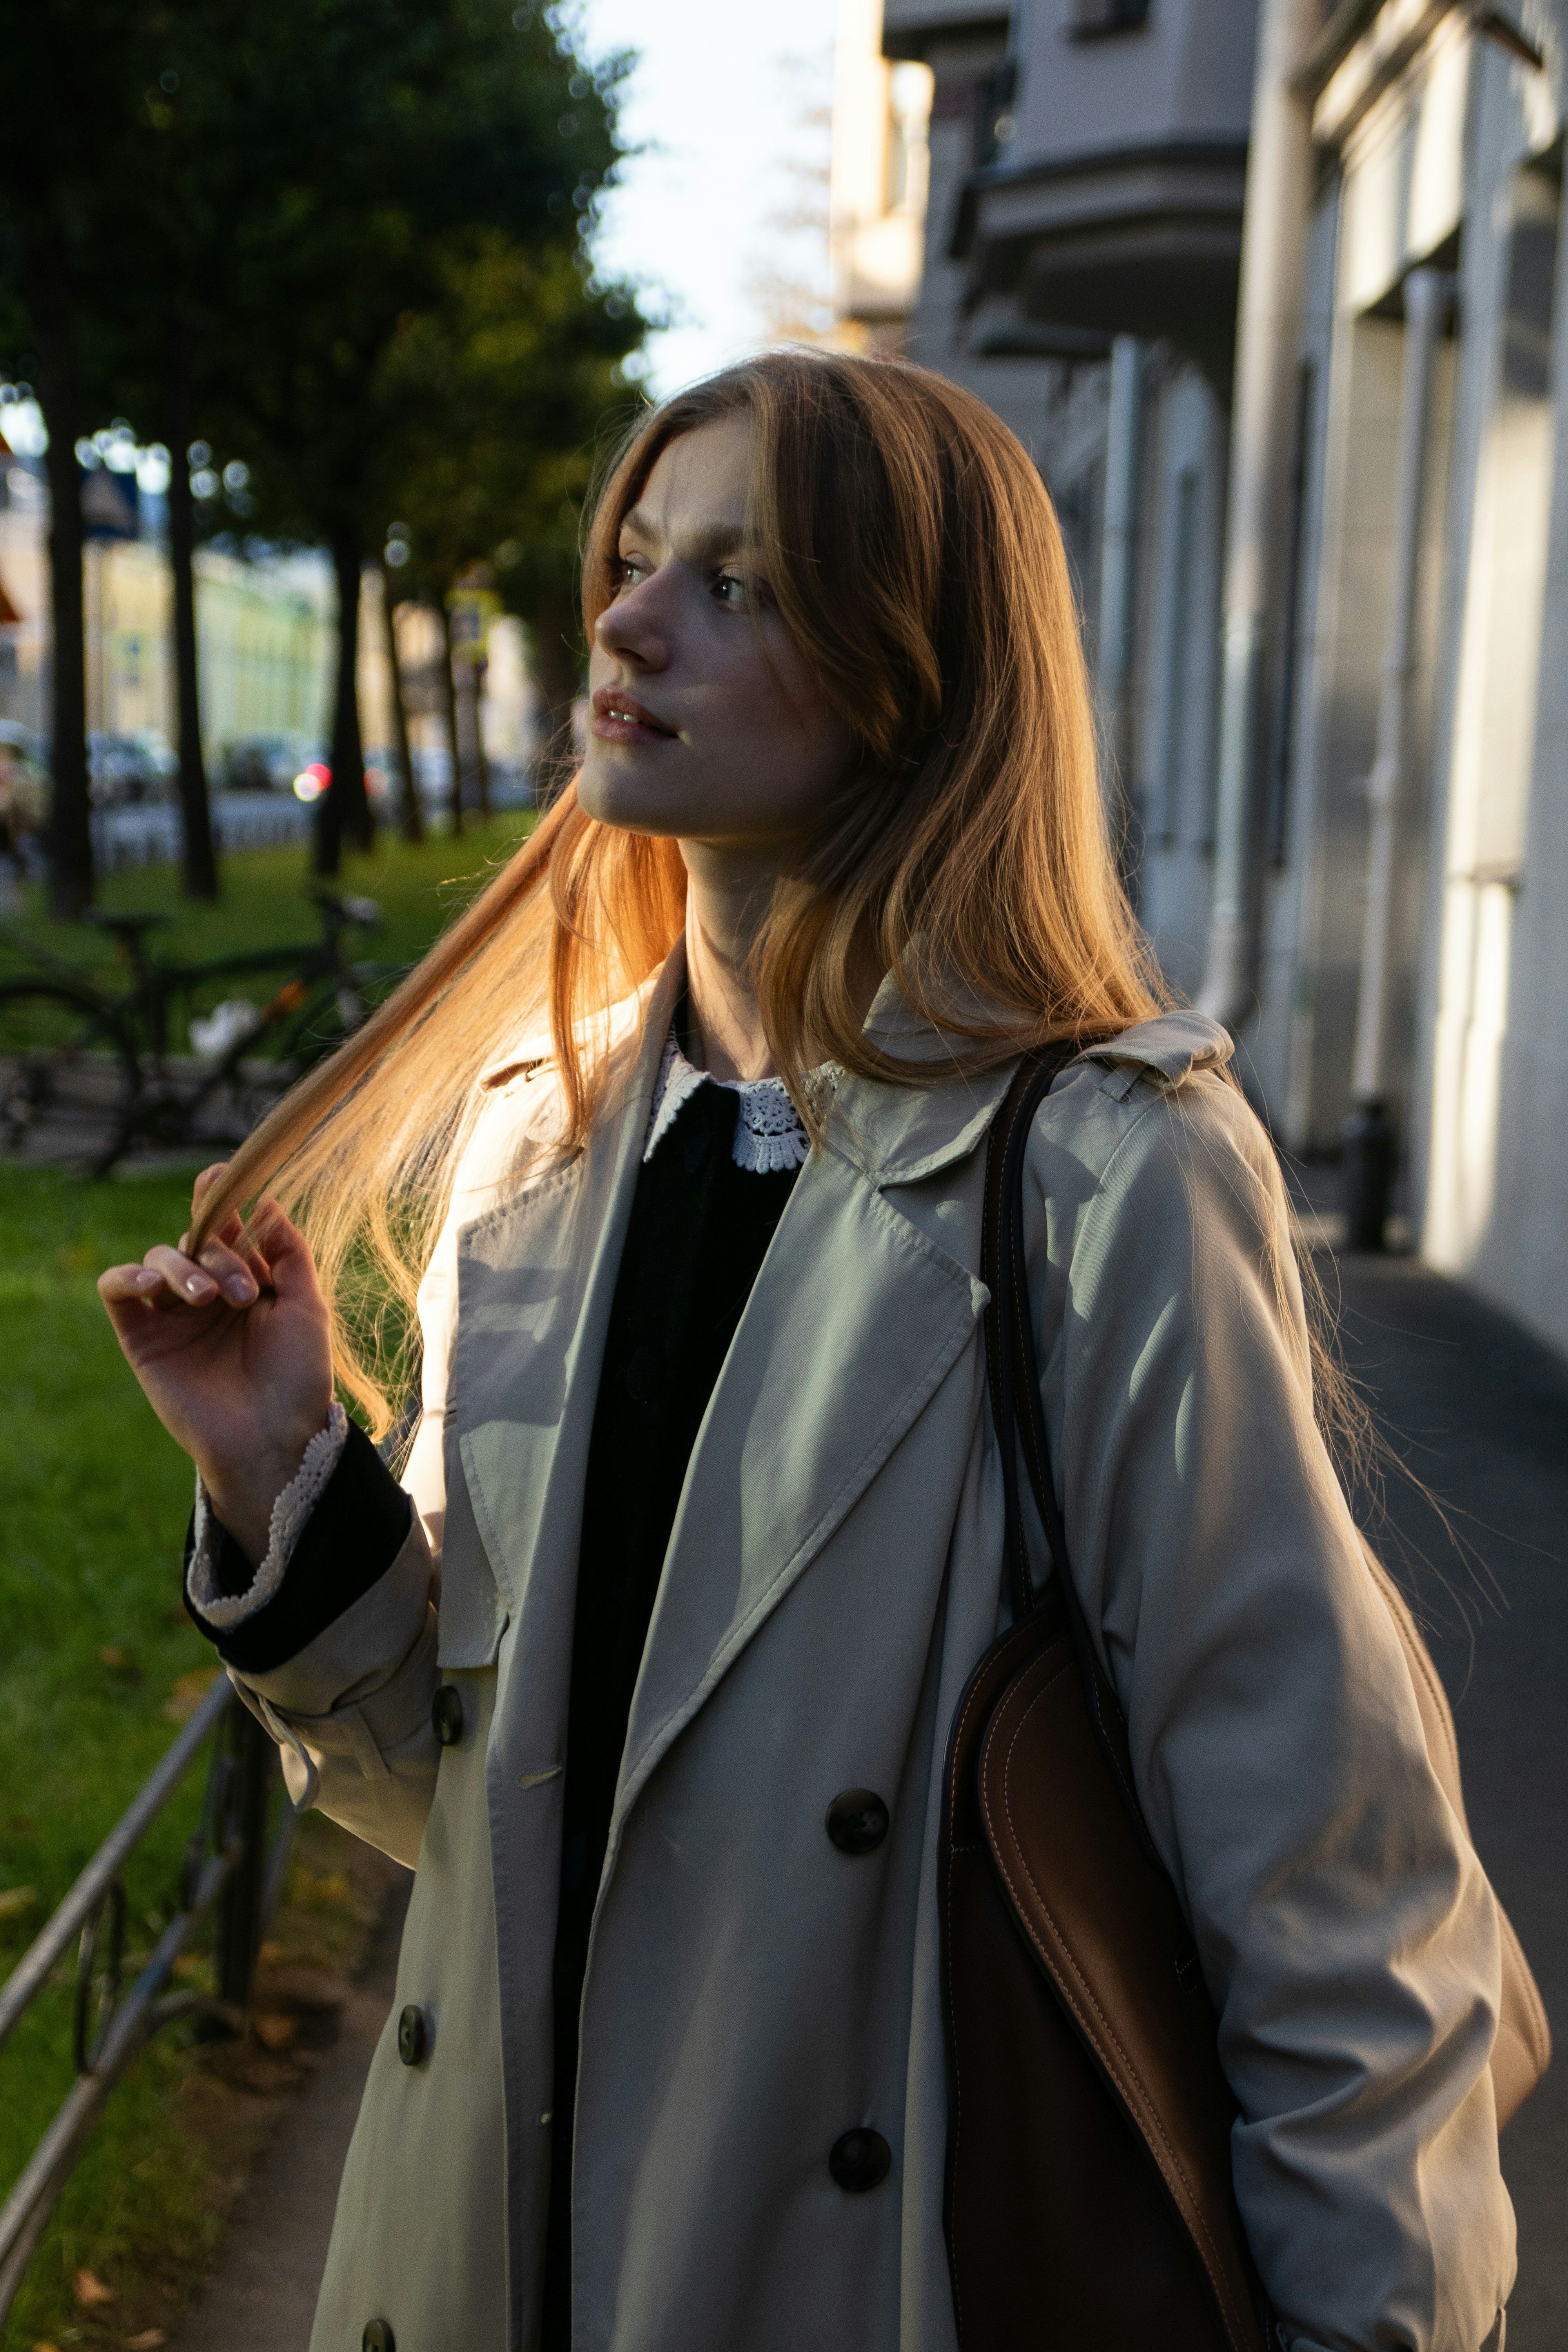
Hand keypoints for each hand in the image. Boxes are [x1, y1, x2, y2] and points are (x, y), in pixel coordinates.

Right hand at [98, 1164, 333, 1566]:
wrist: (274, 1439)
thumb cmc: (298, 1379)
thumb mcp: (307, 1307)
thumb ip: (288, 1253)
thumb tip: (267, 1203)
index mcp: (247, 1282)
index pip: (225, 1229)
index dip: (219, 1199)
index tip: (222, 1175)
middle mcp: (207, 1295)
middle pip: (195, 1240)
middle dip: (219, 1253)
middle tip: (244, 1293)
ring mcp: (172, 1316)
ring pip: (158, 1258)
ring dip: (182, 1266)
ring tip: (209, 1299)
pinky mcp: (142, 1340)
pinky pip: (117, 1291)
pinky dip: (127, 1276)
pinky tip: (150, 1284)